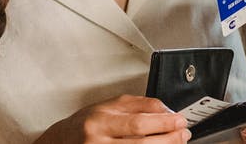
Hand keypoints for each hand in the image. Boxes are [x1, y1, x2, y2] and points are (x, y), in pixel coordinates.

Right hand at [34, 94, 190, 142]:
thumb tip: (167, 111)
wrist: (60, 141)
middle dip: (168, 139)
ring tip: (177, 143)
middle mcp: (97, 142)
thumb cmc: (87, 123)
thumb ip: (140, 105)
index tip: (180, 120)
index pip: (138, 123)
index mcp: (100, 121)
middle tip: (184, 134)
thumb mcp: (110, 105)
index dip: (163, 123)